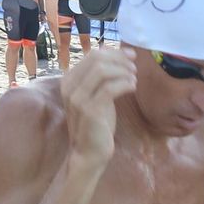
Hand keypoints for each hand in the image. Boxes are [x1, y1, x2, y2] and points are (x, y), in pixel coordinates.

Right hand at [61, 48, 132, 164]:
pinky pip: (109, 88)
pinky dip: (125, 84)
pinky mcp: (89, 109)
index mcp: (69, 79)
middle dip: (120, 59)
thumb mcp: (97, 96)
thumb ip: (102, 78)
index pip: (92, 54)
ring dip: (123, 71)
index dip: (114, 52)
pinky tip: (132, 87)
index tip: (131, 55)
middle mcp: (69, 86)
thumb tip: (119, 56)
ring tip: (134, 78)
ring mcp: (78, 98)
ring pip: (102, 70)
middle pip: (97, 58)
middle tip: (134, 67)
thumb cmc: (97, 123)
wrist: (89, 151)